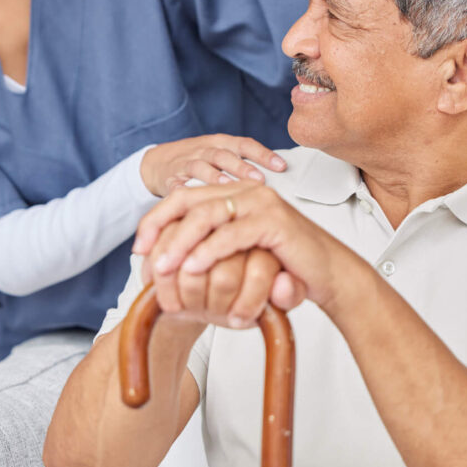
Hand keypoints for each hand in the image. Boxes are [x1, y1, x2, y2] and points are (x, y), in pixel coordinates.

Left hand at [136, 182, 363, 315]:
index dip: (156, 220)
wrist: (328, 276)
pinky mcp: (275, 222)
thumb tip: (166, 256)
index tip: (138, 247)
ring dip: (180, 242)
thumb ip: (209, 245)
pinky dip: (208, 252)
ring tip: (162, 266)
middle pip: (190, 202)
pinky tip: (192, 268)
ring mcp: (262, 203)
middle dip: (160, 228)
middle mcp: (246, 190)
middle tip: (143, 255)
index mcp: (234, 193)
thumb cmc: (282, 267)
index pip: (184, 197)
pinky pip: (232, 234)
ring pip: (207, 216)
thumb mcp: (237, 253)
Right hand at [139, 134, 286, 196]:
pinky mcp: (170, 179)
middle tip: (259, 180)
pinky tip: (195, 201)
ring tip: (229, 188)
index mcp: (220, 143)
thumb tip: (280, 177)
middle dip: (242, 167)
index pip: (245, 144)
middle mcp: (204, 150)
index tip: (282, 166)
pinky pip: (177, 185)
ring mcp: (186, 164)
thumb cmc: (198, 160)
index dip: (263, 154)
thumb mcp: (220, 154)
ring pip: (201, 167)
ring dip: (216, 177)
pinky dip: (185, 192)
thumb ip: (245, 163)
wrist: (157, 162)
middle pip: (224, 155)